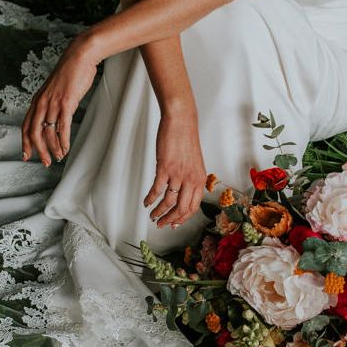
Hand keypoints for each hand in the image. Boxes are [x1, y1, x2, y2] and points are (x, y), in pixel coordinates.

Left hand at [21, 36, 97, 165]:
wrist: (79, 57)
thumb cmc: (71, 73)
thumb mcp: (57, 90)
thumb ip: (53, 103)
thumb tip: (56, 117)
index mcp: (38, 100)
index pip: (26, 125)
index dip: (25, 142)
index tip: (27, 155)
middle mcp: (42, 102)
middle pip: (34, 132)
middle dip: (38, 150)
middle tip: (44, 162)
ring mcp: (53, 103)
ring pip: (48, 132)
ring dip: (53, 148)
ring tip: (57, 158)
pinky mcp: (66, 103)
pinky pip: (62, 127)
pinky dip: (63, 141)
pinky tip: (66, 149)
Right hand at [144, 108, 206, 228]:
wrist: (181, 122)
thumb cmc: (186, 140)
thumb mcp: (194, 164)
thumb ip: (190, 180)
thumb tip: (182, 194)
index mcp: (199, 180)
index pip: (193, 207)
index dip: (182, 218)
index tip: (174, 224)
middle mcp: (191, 180)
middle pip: (181, 209)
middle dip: (170, 220)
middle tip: (161, 224)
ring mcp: (178, 174)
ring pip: (168, 202)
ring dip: (159, 212)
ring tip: (153, 216)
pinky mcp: (165, 168)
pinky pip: (157, 189)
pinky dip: (150, 198)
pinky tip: (147, 202)